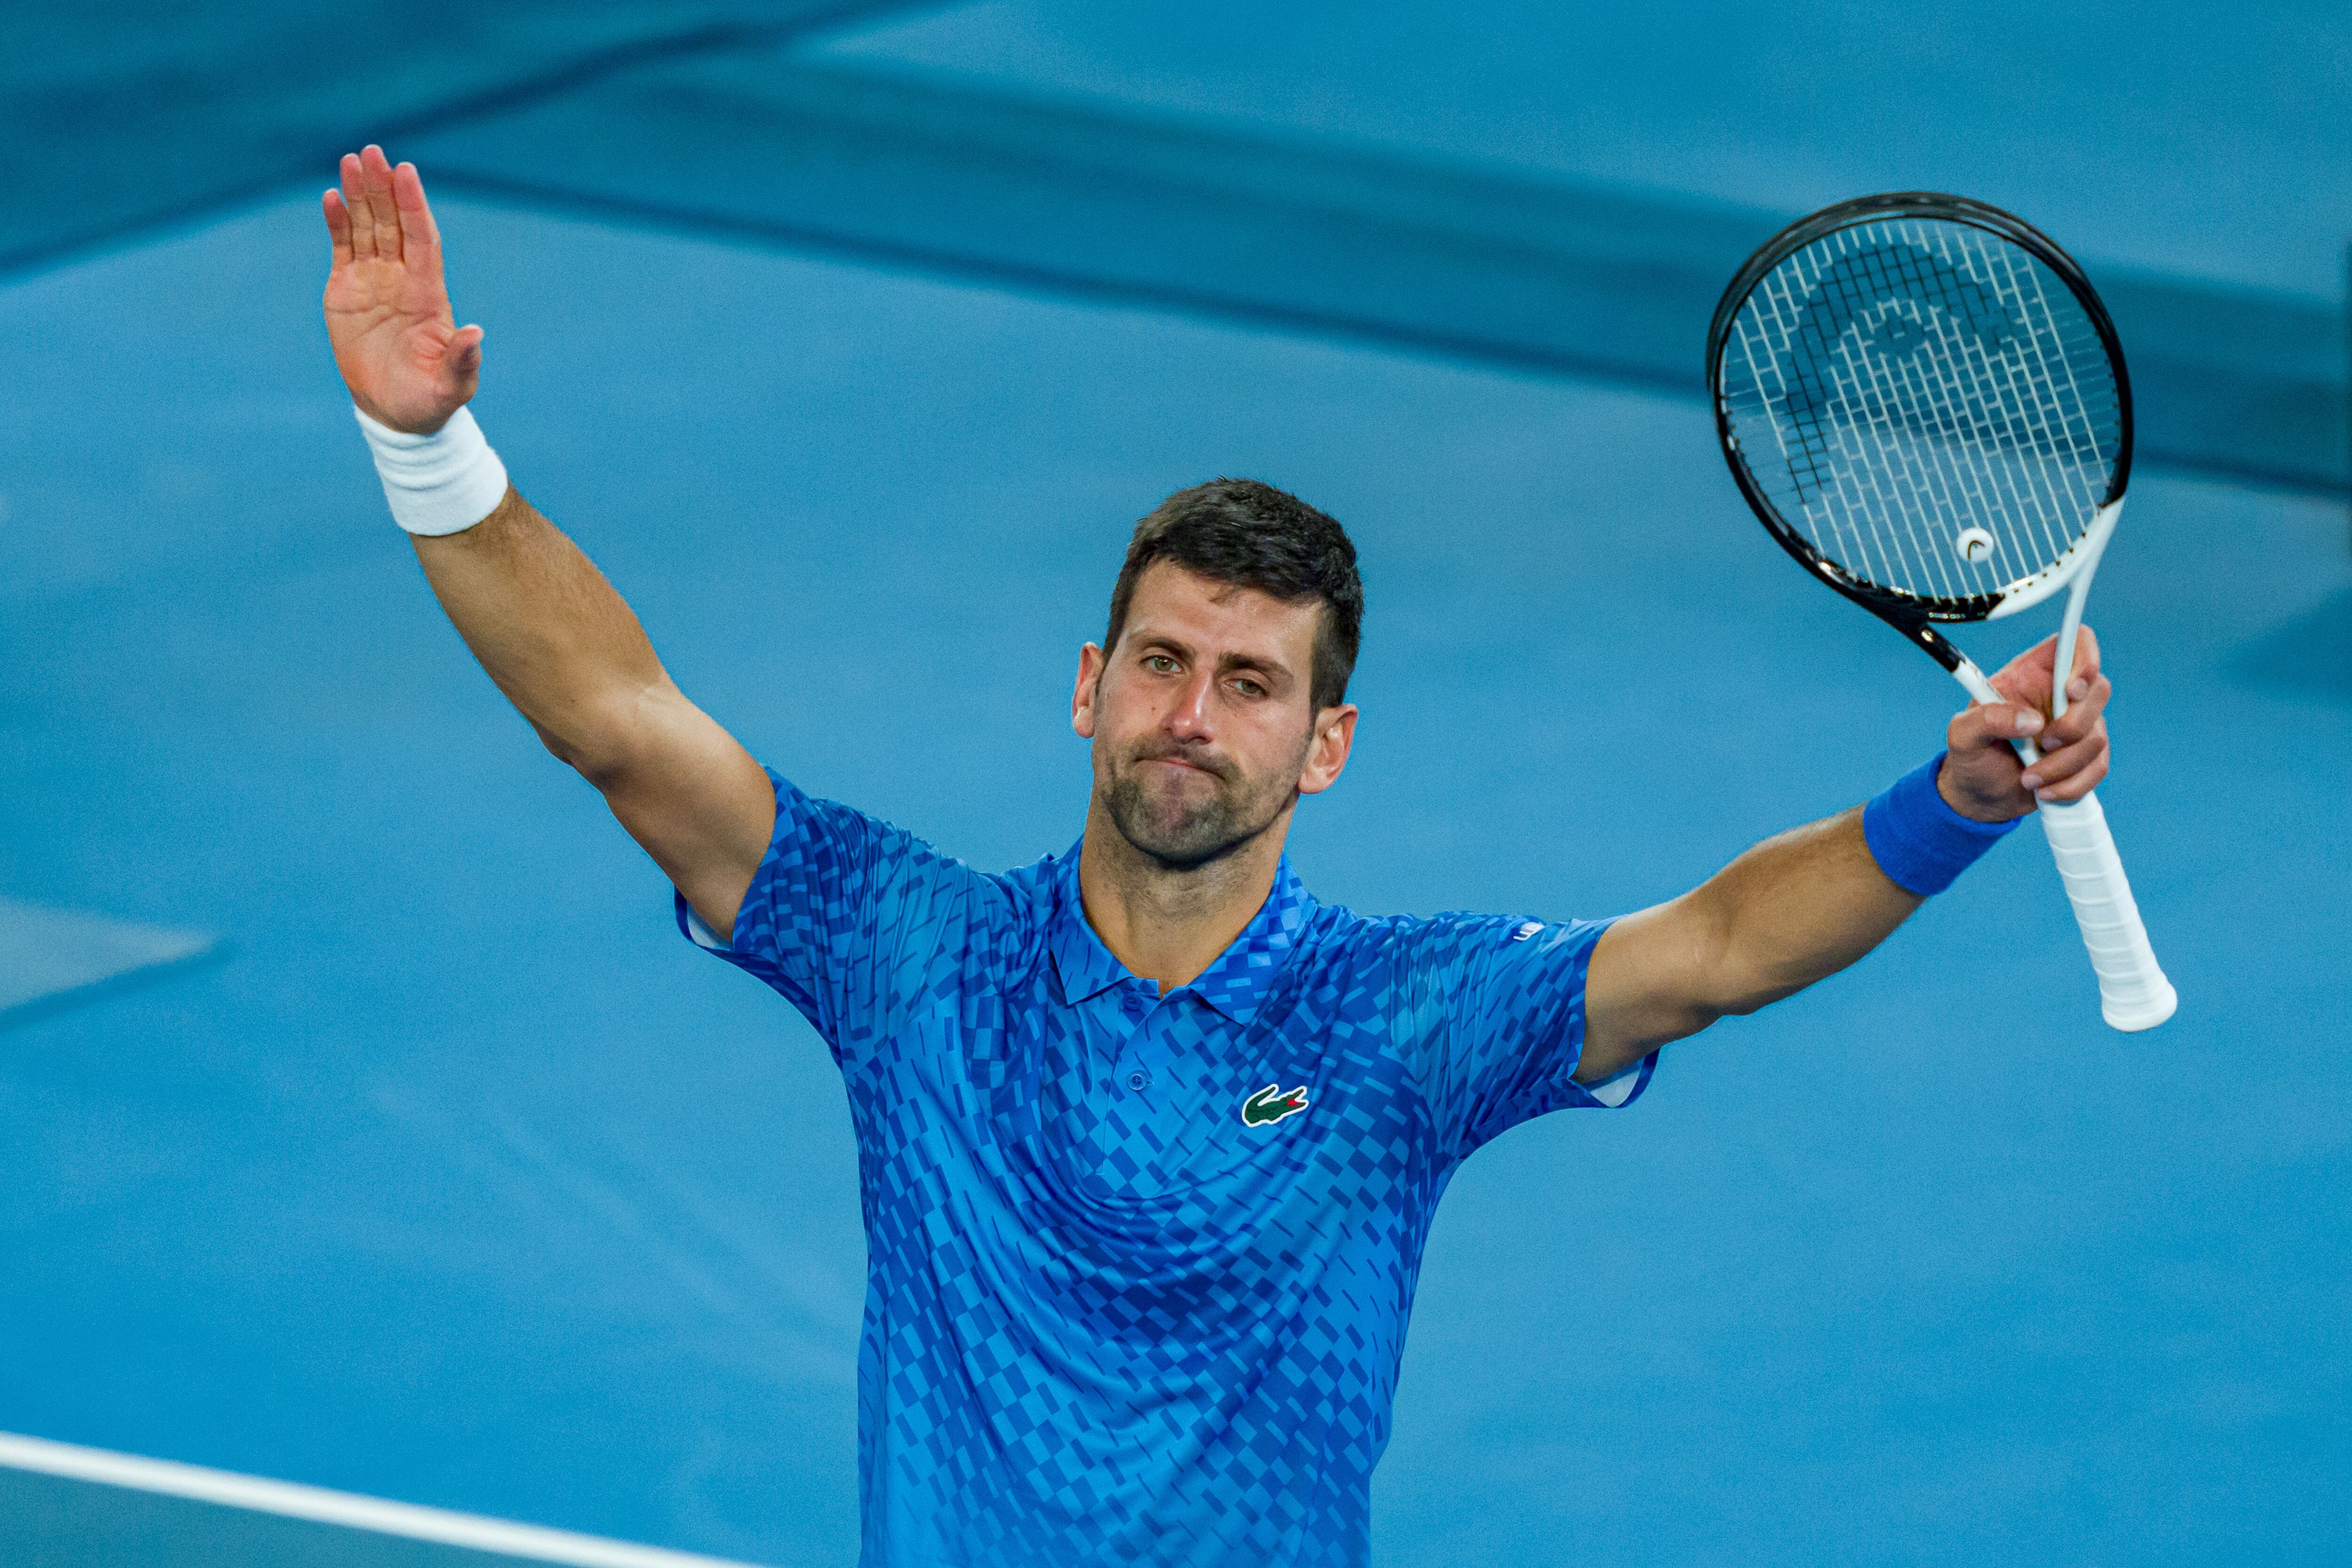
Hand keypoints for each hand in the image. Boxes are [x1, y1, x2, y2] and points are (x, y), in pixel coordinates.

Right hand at [322, 146, 481, 431]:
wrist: (395, 412)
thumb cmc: (429, 401)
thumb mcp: (450, 386)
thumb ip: (461, 360)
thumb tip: (476, 333)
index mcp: (428, 295)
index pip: (422, 239)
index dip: (414, 206)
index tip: (407, 173)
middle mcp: (402, 280)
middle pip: (394, 223)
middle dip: (383, 188)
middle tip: (373, 152)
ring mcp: (374, 281)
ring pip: (369, 228)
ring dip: (360, 194)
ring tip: (352, 160)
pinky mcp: (347, 289)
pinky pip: (343, 247)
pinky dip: (338, 222)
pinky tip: (331, 197)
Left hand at [1938, 626, 2111, 821]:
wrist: (1981, 794)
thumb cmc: (1972, 755)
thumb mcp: (1962, 735)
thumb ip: (1987, 718)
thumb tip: (2031, 721)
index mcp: (2031, 674)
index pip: (2074, 642)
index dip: (2084, 658)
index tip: (2070, 690)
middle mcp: (2060, 695)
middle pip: (2099, 690)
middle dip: (2073, 726)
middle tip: (2043, 744)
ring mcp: (2078, 724)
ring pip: (2097, 736)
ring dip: (2063, 765)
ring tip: (2029, 777)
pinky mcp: (2086, 756)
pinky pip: (2098, 767)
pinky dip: (2071, 784)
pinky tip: (2044, 790)